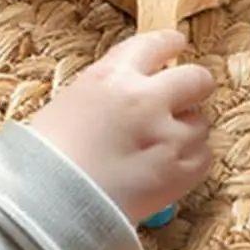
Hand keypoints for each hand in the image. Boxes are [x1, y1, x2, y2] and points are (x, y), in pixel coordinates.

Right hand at [28, 32, 214, 221]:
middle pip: (195, 78)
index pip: (155, 44)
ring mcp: (167, 136)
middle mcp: (145, 99)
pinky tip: (169, 166)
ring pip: (201, 121)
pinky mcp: (178, 172)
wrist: (48, 206)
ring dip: (187, 129)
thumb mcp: (72, 102)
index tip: (176, 44)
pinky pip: (203, 156)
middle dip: (194, 86)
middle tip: (187, 95)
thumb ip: (109, 89)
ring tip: (163, 144)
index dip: (170, 43)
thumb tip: (133, 89)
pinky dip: (191, 159)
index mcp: (113, 76)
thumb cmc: (46, 158)